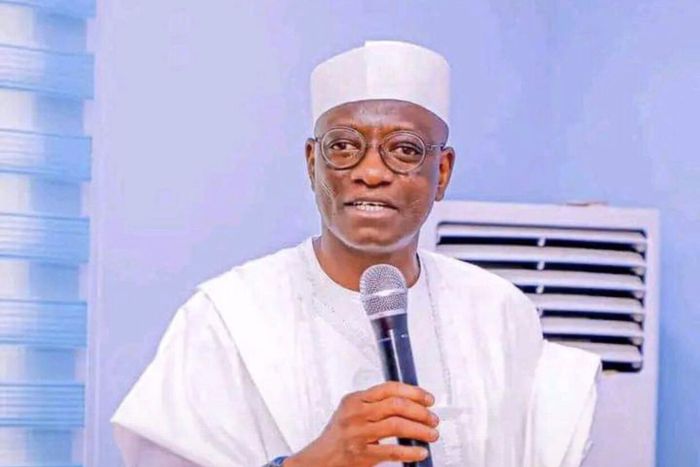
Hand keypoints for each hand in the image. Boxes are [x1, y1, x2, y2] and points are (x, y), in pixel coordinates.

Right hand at [283, 381, 438, 466]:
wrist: (320, 458)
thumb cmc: (339, 434)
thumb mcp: (351, 410)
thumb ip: (375, 403)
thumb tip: (410, 401)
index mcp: (355, 399)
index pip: (388, 388)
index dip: (413, 392)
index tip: (428, 398)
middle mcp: (356, 414)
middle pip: (395, 406)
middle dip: (420, 411)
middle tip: (433, 418)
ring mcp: (358, 434)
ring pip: (396, 426)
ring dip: (420, 430)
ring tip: (431, 434)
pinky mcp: (361, 455)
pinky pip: (392, 451)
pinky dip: (410, 452)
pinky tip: (420, 451)